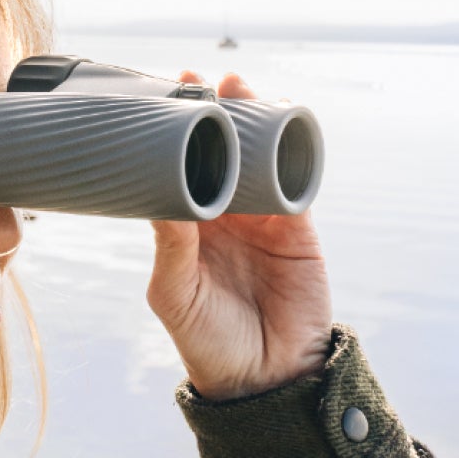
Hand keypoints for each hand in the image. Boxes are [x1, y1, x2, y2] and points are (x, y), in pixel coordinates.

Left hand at [147, 71, 332, 399]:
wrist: (267, 380)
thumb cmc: (209, 344)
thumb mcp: (175, 294)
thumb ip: (171, 244)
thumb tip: (161, 193)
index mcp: (186, 230)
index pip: (178, 169)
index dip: (173, 135)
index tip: (163, 97)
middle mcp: (222, 217)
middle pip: (220, 152)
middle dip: (213, 113)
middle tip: (199, 77)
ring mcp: (261, 218)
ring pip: (257, 157)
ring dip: (250, 120)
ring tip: (237, 86)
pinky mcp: (297, 227)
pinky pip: (293, 178)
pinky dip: (287, 149)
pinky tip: (278, 121)